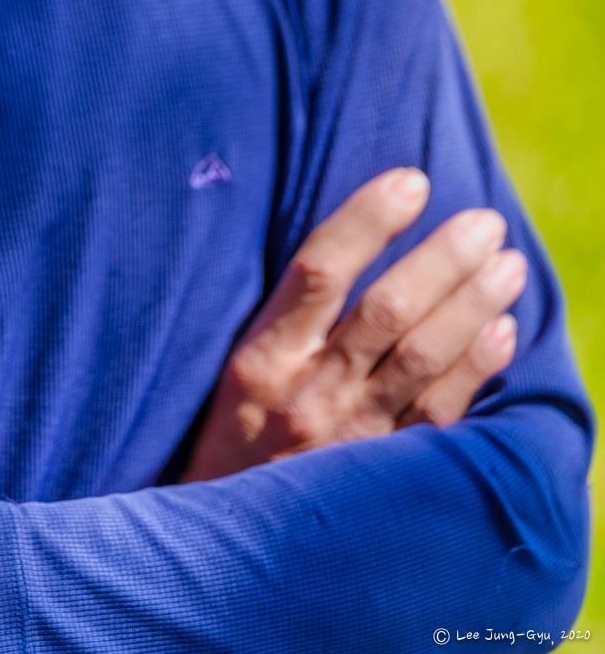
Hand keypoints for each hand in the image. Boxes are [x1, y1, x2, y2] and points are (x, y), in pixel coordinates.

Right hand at [182, 168, 525, 482]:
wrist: (219, 545)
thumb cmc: (230, 435)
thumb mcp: (234, 368)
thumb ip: (284, 316)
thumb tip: (346, 240)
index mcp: (260, 355)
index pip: (319, 269)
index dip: (367, 219)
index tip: (411, 180)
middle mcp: (306, 392)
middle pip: (387, 310)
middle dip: (442, 259)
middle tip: (484, 221)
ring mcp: (348, 437)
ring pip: (421, 357)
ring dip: (471, 304)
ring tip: (506, 264)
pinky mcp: (381, 475)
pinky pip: (438, 416)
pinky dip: (473, 369)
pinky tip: (501, 332)